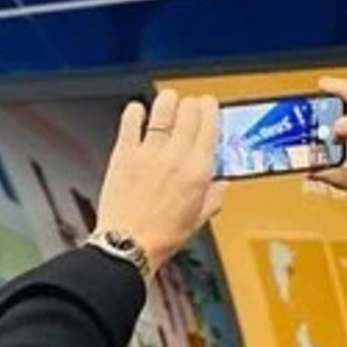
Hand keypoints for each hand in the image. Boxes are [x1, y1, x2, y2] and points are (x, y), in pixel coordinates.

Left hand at [93, 89, 225, 271]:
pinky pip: (130, 121)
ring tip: (166, 101)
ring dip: (166, 101)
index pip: (210, 123)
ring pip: (162, 109)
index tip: (207, 106)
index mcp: (198, 171)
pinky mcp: (124, 155)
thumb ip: (213, 197)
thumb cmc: (160, 238)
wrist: (128, 246)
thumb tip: (222, 185)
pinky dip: (135, 112)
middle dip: (190, 103)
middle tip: (187, 106)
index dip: (209, 108)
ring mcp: (149, 154)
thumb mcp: (198, 220)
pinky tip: (137, 112)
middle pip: (188, 110)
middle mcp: (176, 157)